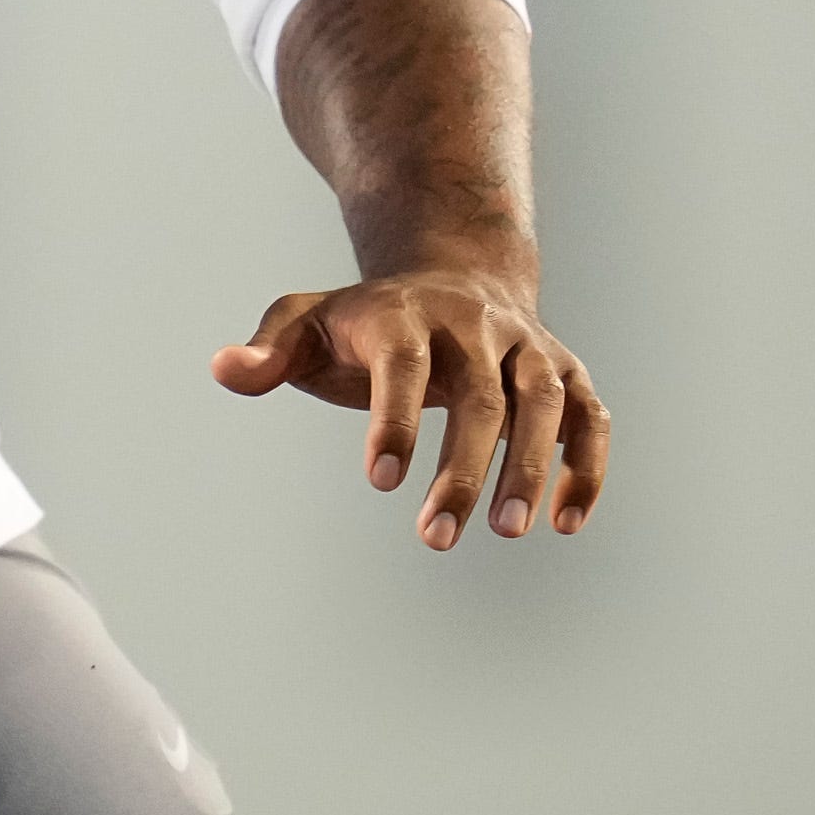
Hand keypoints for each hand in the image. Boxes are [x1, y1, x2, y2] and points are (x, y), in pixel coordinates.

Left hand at [212, 262, 611, 548]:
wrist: (453, 277)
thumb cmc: (367, 322)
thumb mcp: (307, 321)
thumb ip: (269, 349)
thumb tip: (224, 369)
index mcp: (407, 314)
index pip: (405, 362)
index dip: (395, 418)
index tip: (381, 482)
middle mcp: (476, 326)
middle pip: (483, 394)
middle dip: (465, 467)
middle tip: (438, 537)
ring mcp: (527, 347)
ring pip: (545, 401)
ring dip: (533, 466)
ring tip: (510, 531)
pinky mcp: (566, 373)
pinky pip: (590, 417)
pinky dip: (586, 465)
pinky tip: (566, 521)